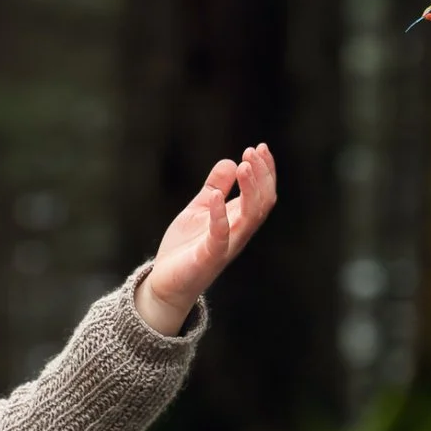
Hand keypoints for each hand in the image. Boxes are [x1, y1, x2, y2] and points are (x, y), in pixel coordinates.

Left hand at [138, 143, 276, 333]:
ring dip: (250, 190)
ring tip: (244, 166)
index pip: (262, 194)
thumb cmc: (185, 248)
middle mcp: (238, 233)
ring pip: (250, 217)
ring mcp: (225, 246)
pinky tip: (215, 197)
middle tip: (254, 151)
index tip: (260, 147)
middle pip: (263, 203)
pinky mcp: (208, 258)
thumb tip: (230, 161)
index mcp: (238, 220)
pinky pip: (220, 237)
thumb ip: (214, 188)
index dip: (265, 171)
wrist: (166, 283)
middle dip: (262, 175)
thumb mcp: (198, 210)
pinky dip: (219, 216)